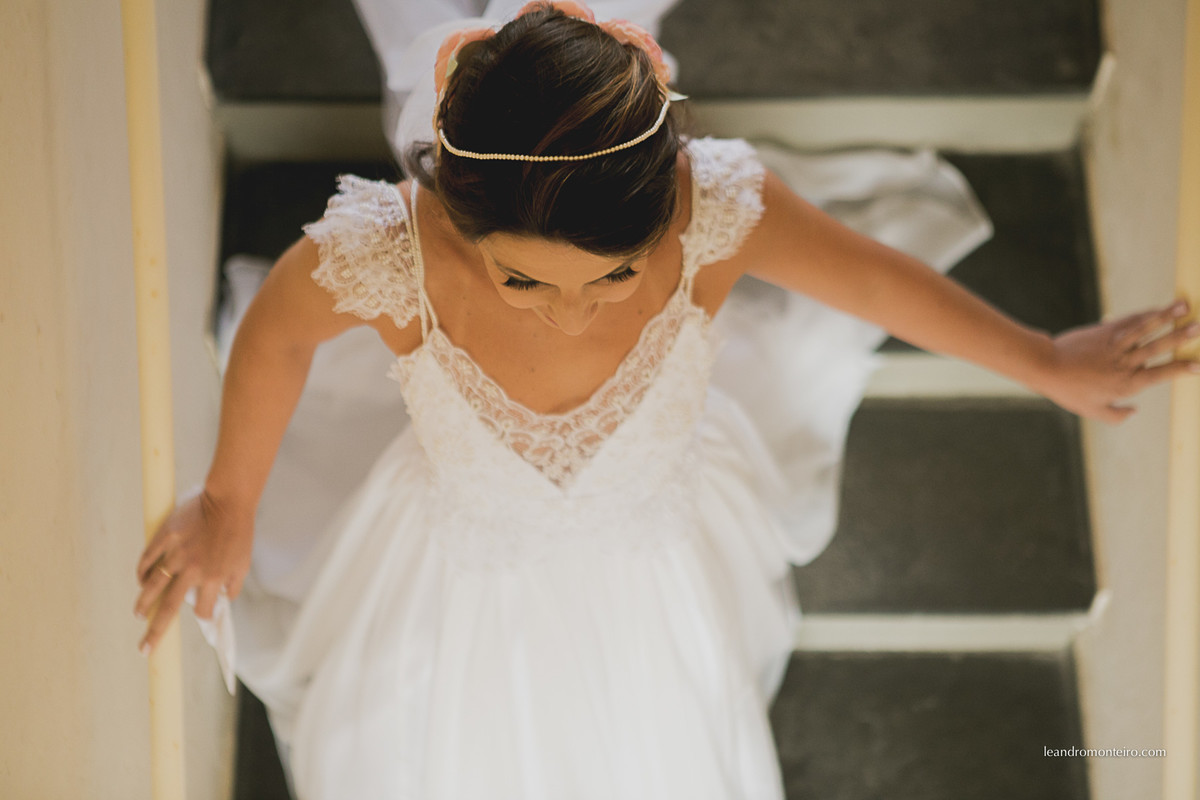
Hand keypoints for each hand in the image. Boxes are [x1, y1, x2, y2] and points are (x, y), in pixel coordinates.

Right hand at [134, 486, 253, 654]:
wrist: (228, 502)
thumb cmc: (239, 533)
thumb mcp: (243, 563)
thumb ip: (233, 585)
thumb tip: (224, 600)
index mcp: (213, 578)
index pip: (202, 609)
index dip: (203, 615)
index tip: (202, 615)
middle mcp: (192, 570)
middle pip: (168, 607)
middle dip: (155, 631)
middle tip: (145, 648)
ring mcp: (176, 554)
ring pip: (152, 585)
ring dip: (143, 602)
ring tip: (139, 614)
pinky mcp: (165, 537)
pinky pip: (147, 559)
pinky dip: (142, 572)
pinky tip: (140, 579)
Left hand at [1033, 298, 1199, 422]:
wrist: (1045, 366)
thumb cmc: (1068, 390)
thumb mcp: (1091, 411)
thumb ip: (1116, 415)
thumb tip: (1135, 411)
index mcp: (1126, 384)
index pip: (1160, 375)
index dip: (1180, 369)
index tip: (1198, 365)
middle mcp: (1125, 363)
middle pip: (1158, 347)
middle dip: (1181, 337)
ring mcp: (1115, 345)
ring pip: (1146, 329)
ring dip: (1167, 317)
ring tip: (1186, 306)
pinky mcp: (1105, 331)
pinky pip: (1130, 321)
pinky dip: (1147, 314)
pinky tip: (1160, 308)